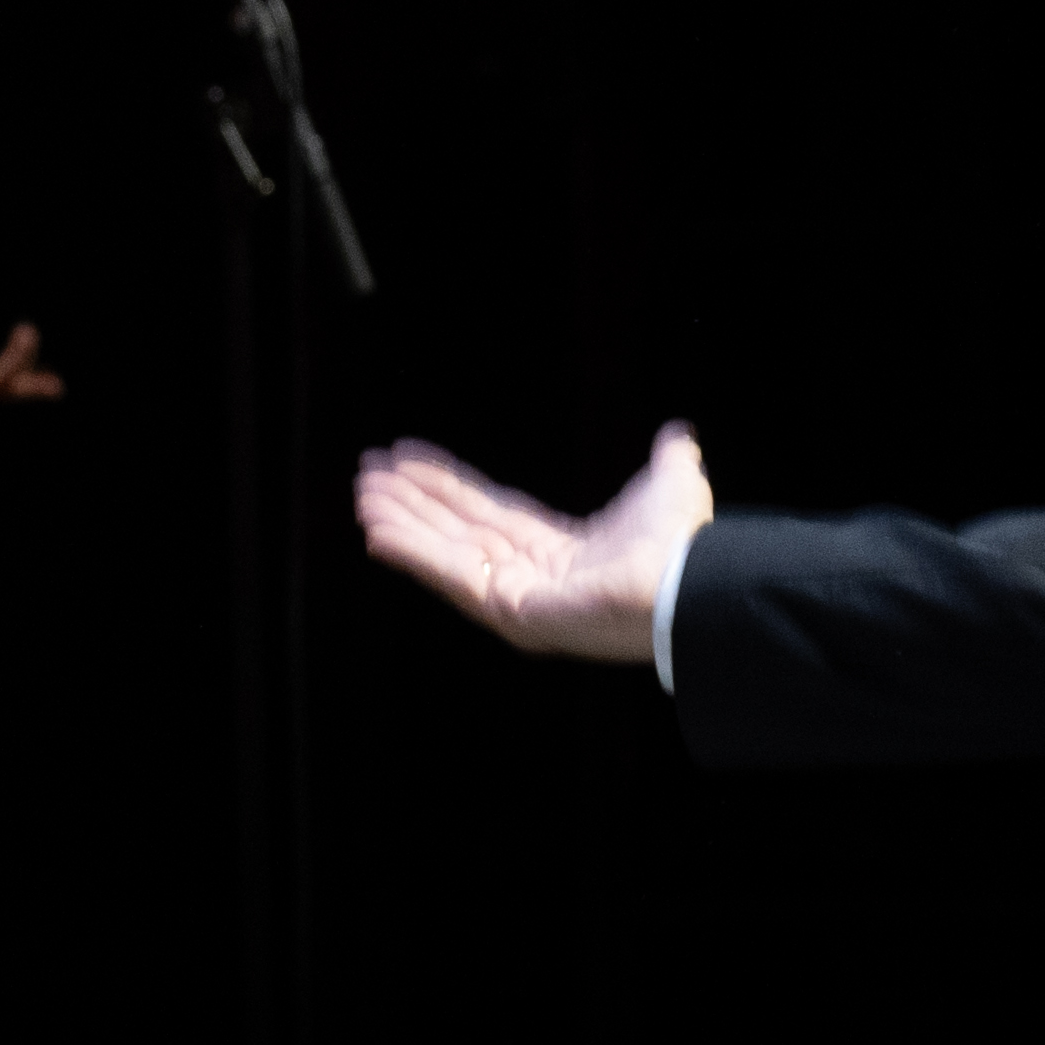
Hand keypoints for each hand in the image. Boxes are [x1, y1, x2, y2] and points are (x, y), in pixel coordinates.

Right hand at [353, 424, 709, 665]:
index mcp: (560, 549)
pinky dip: (412, 553)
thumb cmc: (678, 544)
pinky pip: (450, 577)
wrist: (680, 583)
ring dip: (402, 522)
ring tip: (363, 497)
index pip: (487, 510)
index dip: (447, 484)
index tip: (409, 458)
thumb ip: (666, 459)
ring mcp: (516, 596)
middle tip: (370, 475)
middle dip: (413, 501)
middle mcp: (531, 573)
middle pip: (457, 529)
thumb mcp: (672, 485)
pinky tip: (376, 531)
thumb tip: (678, 434)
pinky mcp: (506, 611)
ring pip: (445, 550)